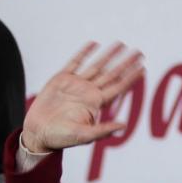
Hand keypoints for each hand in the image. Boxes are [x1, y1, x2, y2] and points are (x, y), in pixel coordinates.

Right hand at [22, 42, 143, 151]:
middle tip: (140, 53)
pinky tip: (94, 44)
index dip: (131, 78)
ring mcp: (76, 84)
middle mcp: (88, 92)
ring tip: (121, 44)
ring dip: (109, 55)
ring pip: (96, 66)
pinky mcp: (61, 79)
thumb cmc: (62, 138)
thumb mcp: (84, 136)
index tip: (143, 69)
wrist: (38, 133)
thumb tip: (124, 125)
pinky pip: (75, 62)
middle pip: (112, 74)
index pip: (118, 87)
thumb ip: (103, 130)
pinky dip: (84, 53)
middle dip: (126, 63)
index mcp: (96, 104)